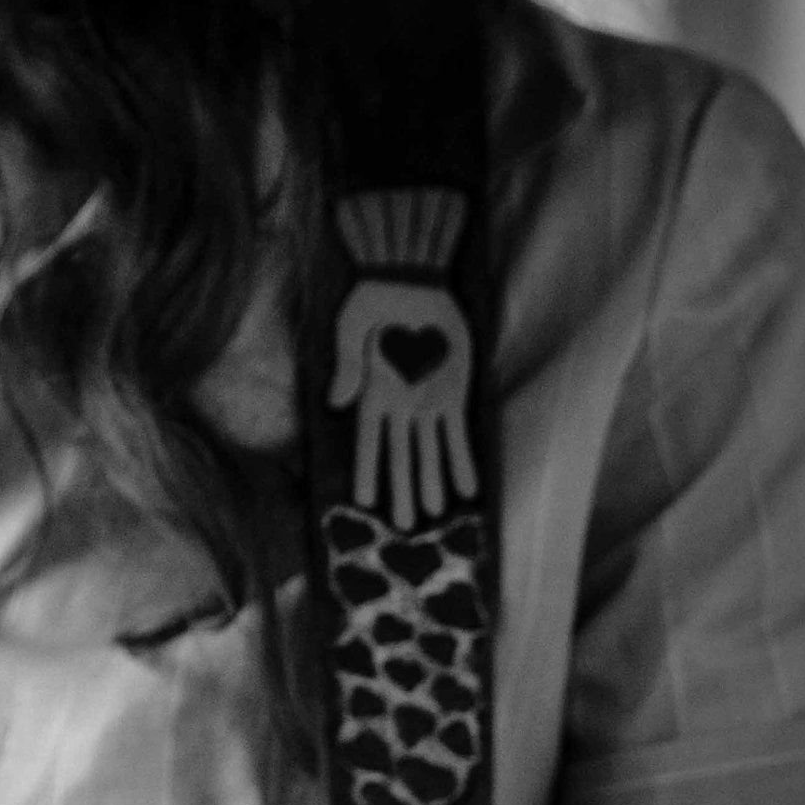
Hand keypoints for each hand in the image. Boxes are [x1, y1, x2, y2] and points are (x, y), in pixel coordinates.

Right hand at [327, 279, 476, 529]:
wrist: (410, 278)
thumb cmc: (373, 299)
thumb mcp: (351, 328)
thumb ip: (347, 365)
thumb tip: (335, 403)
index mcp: (372, 393)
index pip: (368, 441)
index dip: (366, 471)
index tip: (361, 501)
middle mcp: (399, 405)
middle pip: (400, 455)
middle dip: (403, 488)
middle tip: (405, 525)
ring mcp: (428, 401)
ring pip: (431, 451)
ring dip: (434, 481)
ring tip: (436, 516)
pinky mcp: (454, 393)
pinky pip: (459, 433)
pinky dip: (463, 459)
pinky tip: (468, 488)